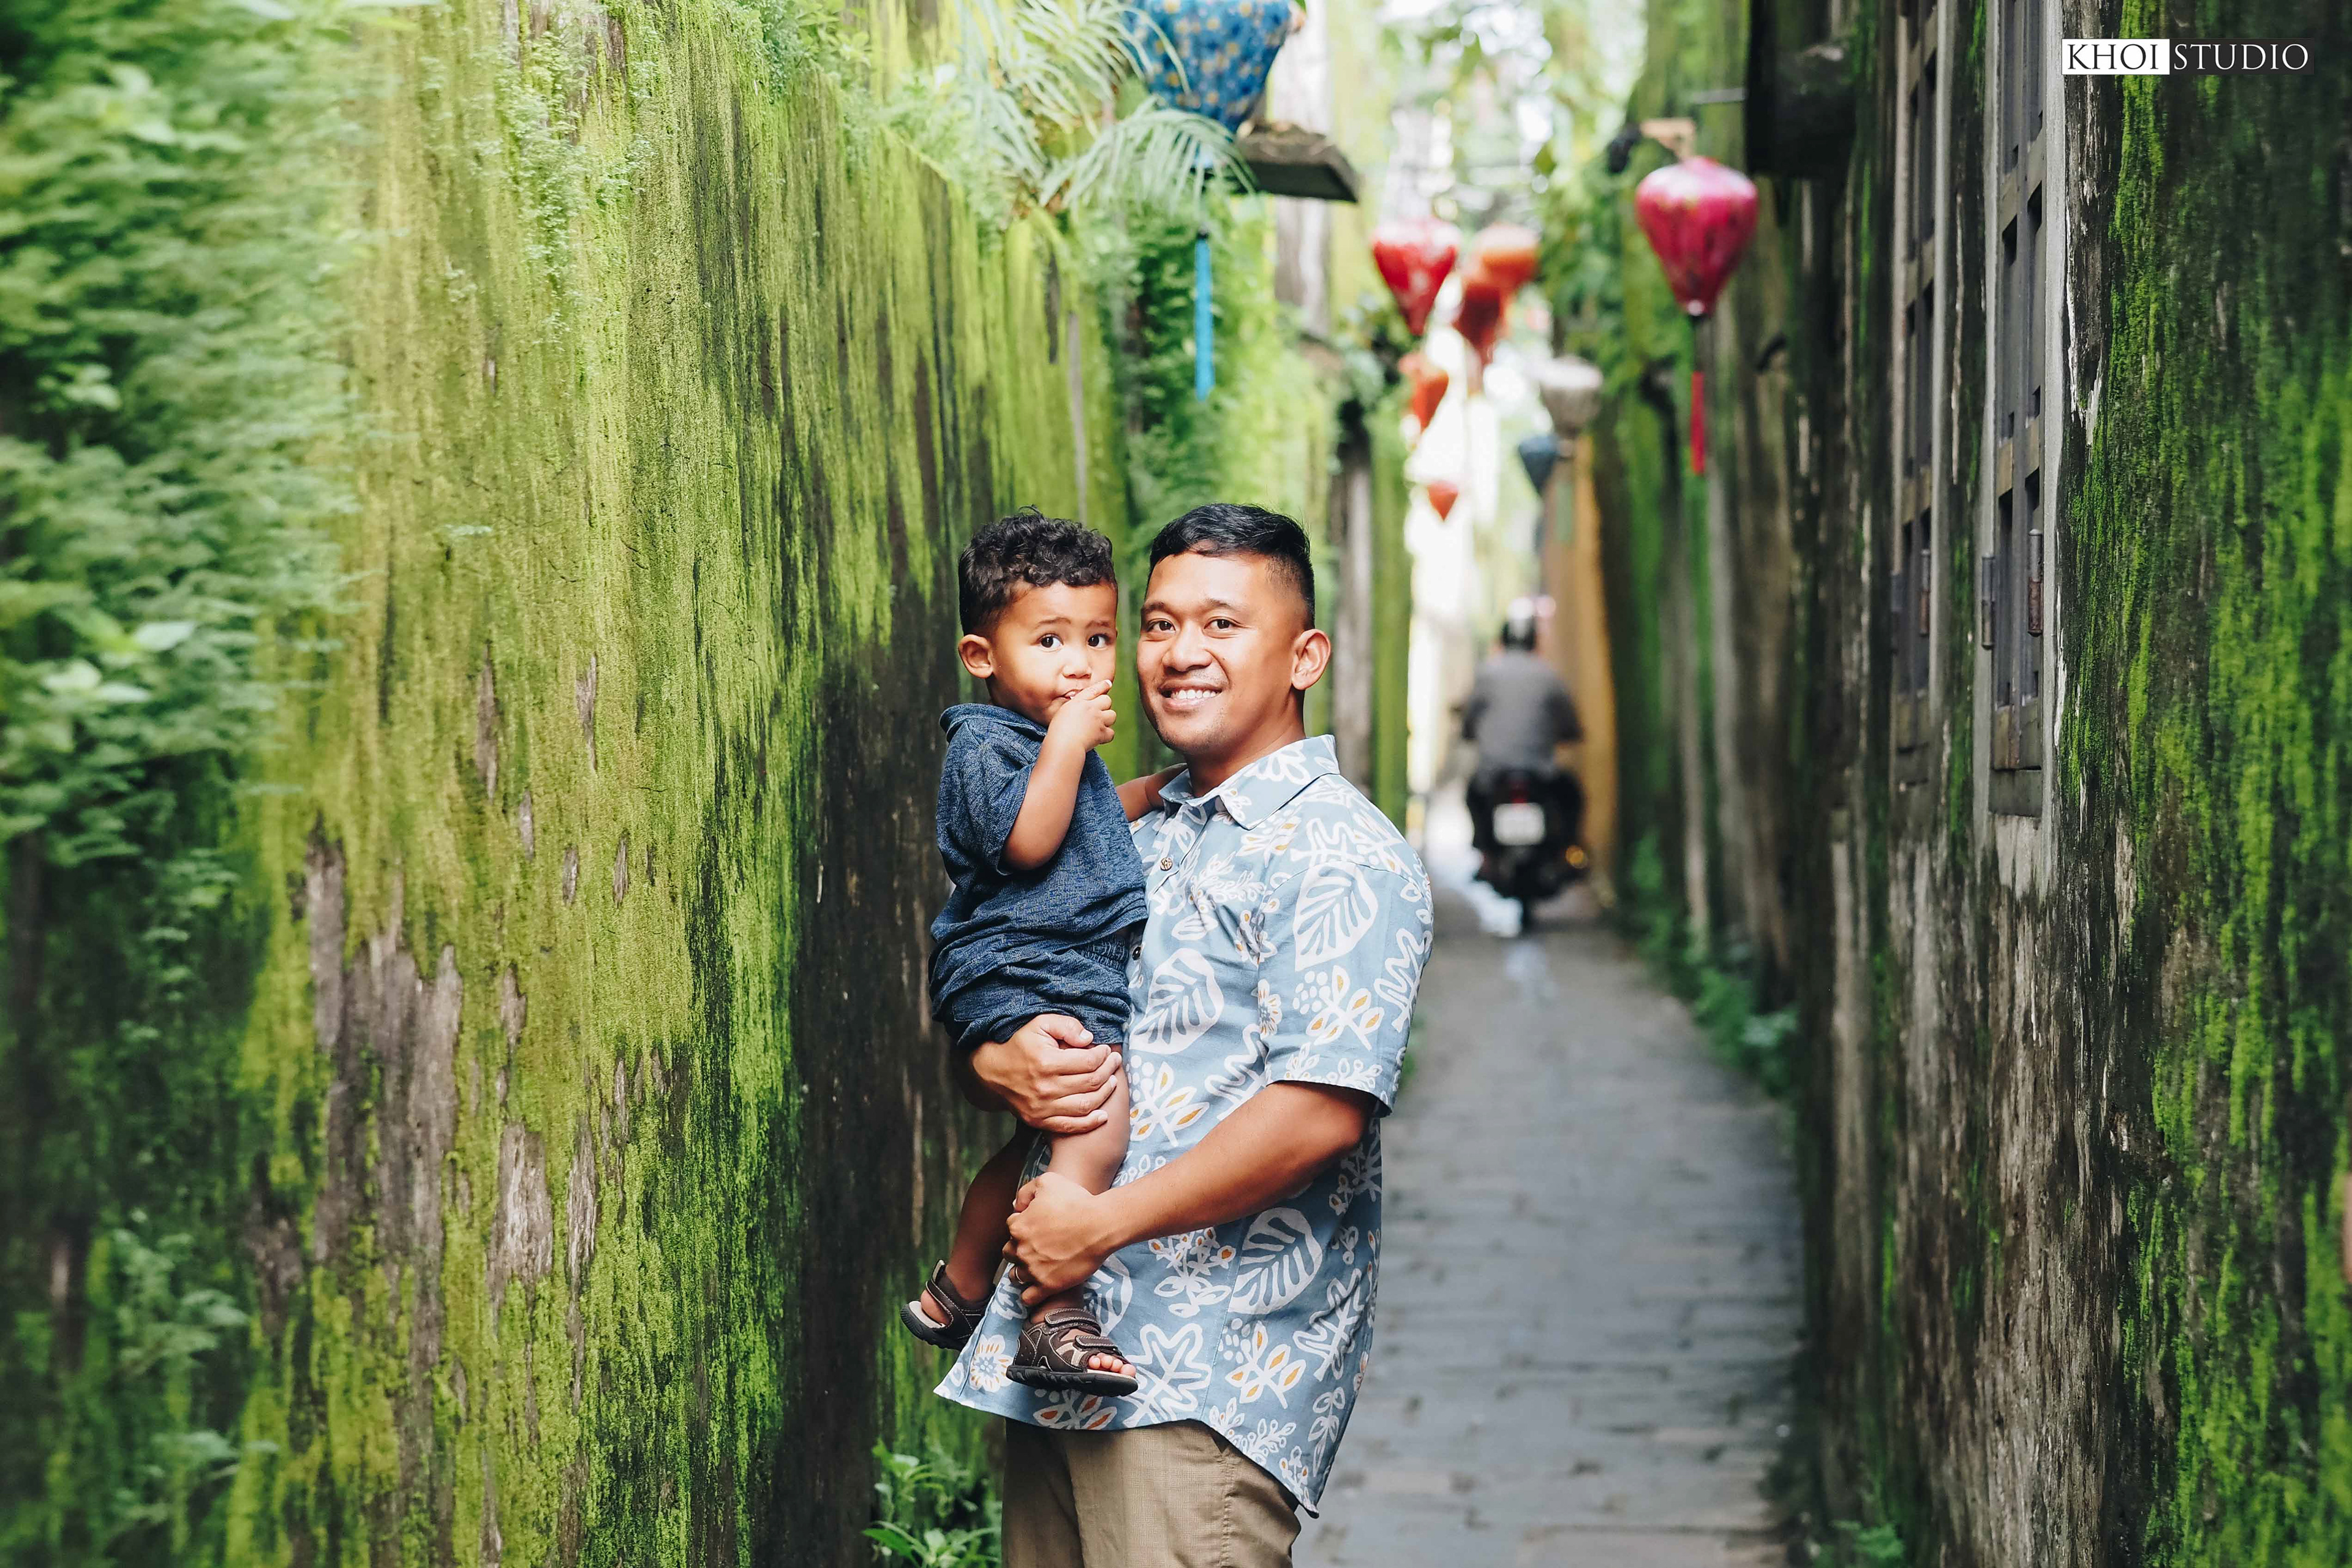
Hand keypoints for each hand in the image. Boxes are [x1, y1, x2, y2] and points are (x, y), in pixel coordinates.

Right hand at [968, 1014, 1122, 1132]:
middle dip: (1109, 1071)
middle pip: (1090, 1083)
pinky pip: (1070, 1126)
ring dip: (1104, 1094)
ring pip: (1085, 1105)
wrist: (992, 1071)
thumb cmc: (1020, 1045)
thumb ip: (1066, 1026)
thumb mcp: (1040, 1024)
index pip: (1088, 1061)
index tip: (1107, 1050)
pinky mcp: (1039, 1121)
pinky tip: (1103, 1115)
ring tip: (1112, 1082)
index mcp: (1047, 1062)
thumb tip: (1089, 1039)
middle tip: (1114, 1063)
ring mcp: (1042, 1107)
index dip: (1103, 1056)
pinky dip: (1090, 1123)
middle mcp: (1046, 1088)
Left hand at [1006, 1172, 1113, 1303]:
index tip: (1036, 1227)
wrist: (1100, 1225)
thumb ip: (1026, 1191)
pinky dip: (1030, 1294)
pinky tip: (1039, 1287)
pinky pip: (1028, 1297)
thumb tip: (1017, 1206)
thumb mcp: (1048, 1181)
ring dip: (1023, 1272)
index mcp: (1018, 1226)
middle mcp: (1021, 1249)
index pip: (1011, 1227)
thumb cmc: (1077, 1201)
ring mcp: (1033, 1270)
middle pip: (1009, 1252)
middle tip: (1036, 1247)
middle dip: (1019, 1249)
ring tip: (1036, 1268)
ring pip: (1016, 1276)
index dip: (1024, 1225)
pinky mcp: (1048, 1286)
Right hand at [1048, 678, 1116, 750]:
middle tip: (1096, 715)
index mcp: (1079, 701)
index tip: (1108, 684)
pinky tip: (1098, 738)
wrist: (1063, 744)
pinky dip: (1106, 736)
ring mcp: (1098, 720)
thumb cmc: (1058, 730)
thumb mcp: (1063, 711)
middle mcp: (1091, 708)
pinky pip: (1111, 733)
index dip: (1103, 685)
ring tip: (1098, 726)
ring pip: (1112, 715)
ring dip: (1107, 720)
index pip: (1094, 689)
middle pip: (1107, 701)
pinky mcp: (1102, 733)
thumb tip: (1085, 704)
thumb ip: (1075, 705)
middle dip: (1104, 707)